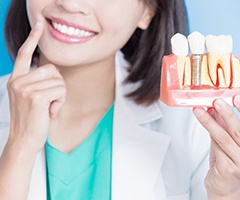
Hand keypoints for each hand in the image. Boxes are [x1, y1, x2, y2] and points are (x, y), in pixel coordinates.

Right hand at [7, 21, 65, 152]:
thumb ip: (39, 82)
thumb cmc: (32, 120)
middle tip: (50, 101)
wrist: (24, 140)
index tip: (39, 26)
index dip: (32, 38)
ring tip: (49, 107)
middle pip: (52, 69)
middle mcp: (18, 81)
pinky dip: (61, 101)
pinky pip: (60, 90)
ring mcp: (25, 88)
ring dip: (60, 95)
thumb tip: (54, 71)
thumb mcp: (32, 98)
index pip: (24, 54)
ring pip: (59, 80)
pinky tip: (51, 111)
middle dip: (57, 86)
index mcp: (17, 80)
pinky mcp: (35, 96)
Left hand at [193, 97, 239, 198]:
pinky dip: (208, 131)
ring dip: (209, 121)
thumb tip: (214, 108)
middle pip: (238, 130)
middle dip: (227, 113)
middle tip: (217, 101)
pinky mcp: (228, 169)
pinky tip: (202, 120)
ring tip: (200, 110)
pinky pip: (216, 147)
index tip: (236, 97)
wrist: (223, 187)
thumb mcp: (225, 141)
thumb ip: (221, 126)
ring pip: (223, 137)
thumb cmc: (226, 163)